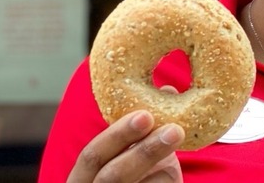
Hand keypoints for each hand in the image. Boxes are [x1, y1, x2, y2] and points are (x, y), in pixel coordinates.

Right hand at [67, 110, 184, 181]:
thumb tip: (168, 90)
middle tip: (174, 130)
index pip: (91, 156)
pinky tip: (175, 178)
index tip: (145, 115)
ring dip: (164, 169)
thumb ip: (146, 129)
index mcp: (85, 176)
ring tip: (178, 152)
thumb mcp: (140, 154)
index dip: (116, 135)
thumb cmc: (141, 178)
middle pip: (112, 175)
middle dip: (144, 152)